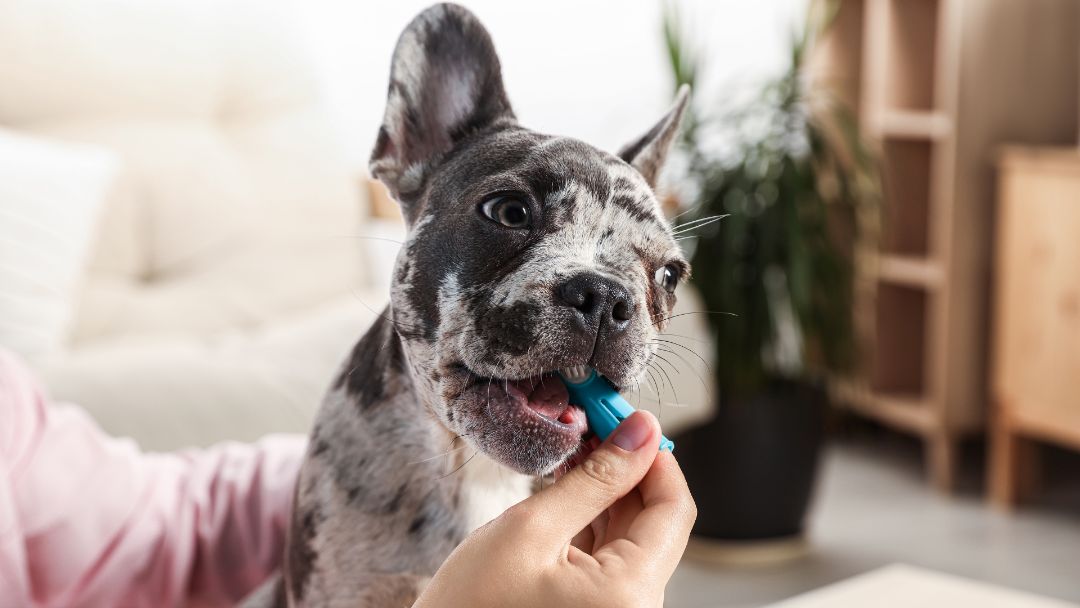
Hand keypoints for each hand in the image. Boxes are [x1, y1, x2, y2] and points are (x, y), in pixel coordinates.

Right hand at [413, 411, 696, 607]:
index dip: (653, 455)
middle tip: (595, 421)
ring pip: (631, 537)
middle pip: (654, 522)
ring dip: (608, 490)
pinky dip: (592, 520)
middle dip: (628, 468)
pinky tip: (568, 487)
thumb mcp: (530, 529)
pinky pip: (609, 558)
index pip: (673, 509)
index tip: (625, 418)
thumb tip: (641, 431)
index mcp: (630, 595)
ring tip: (575, 449)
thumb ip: (595, 479)